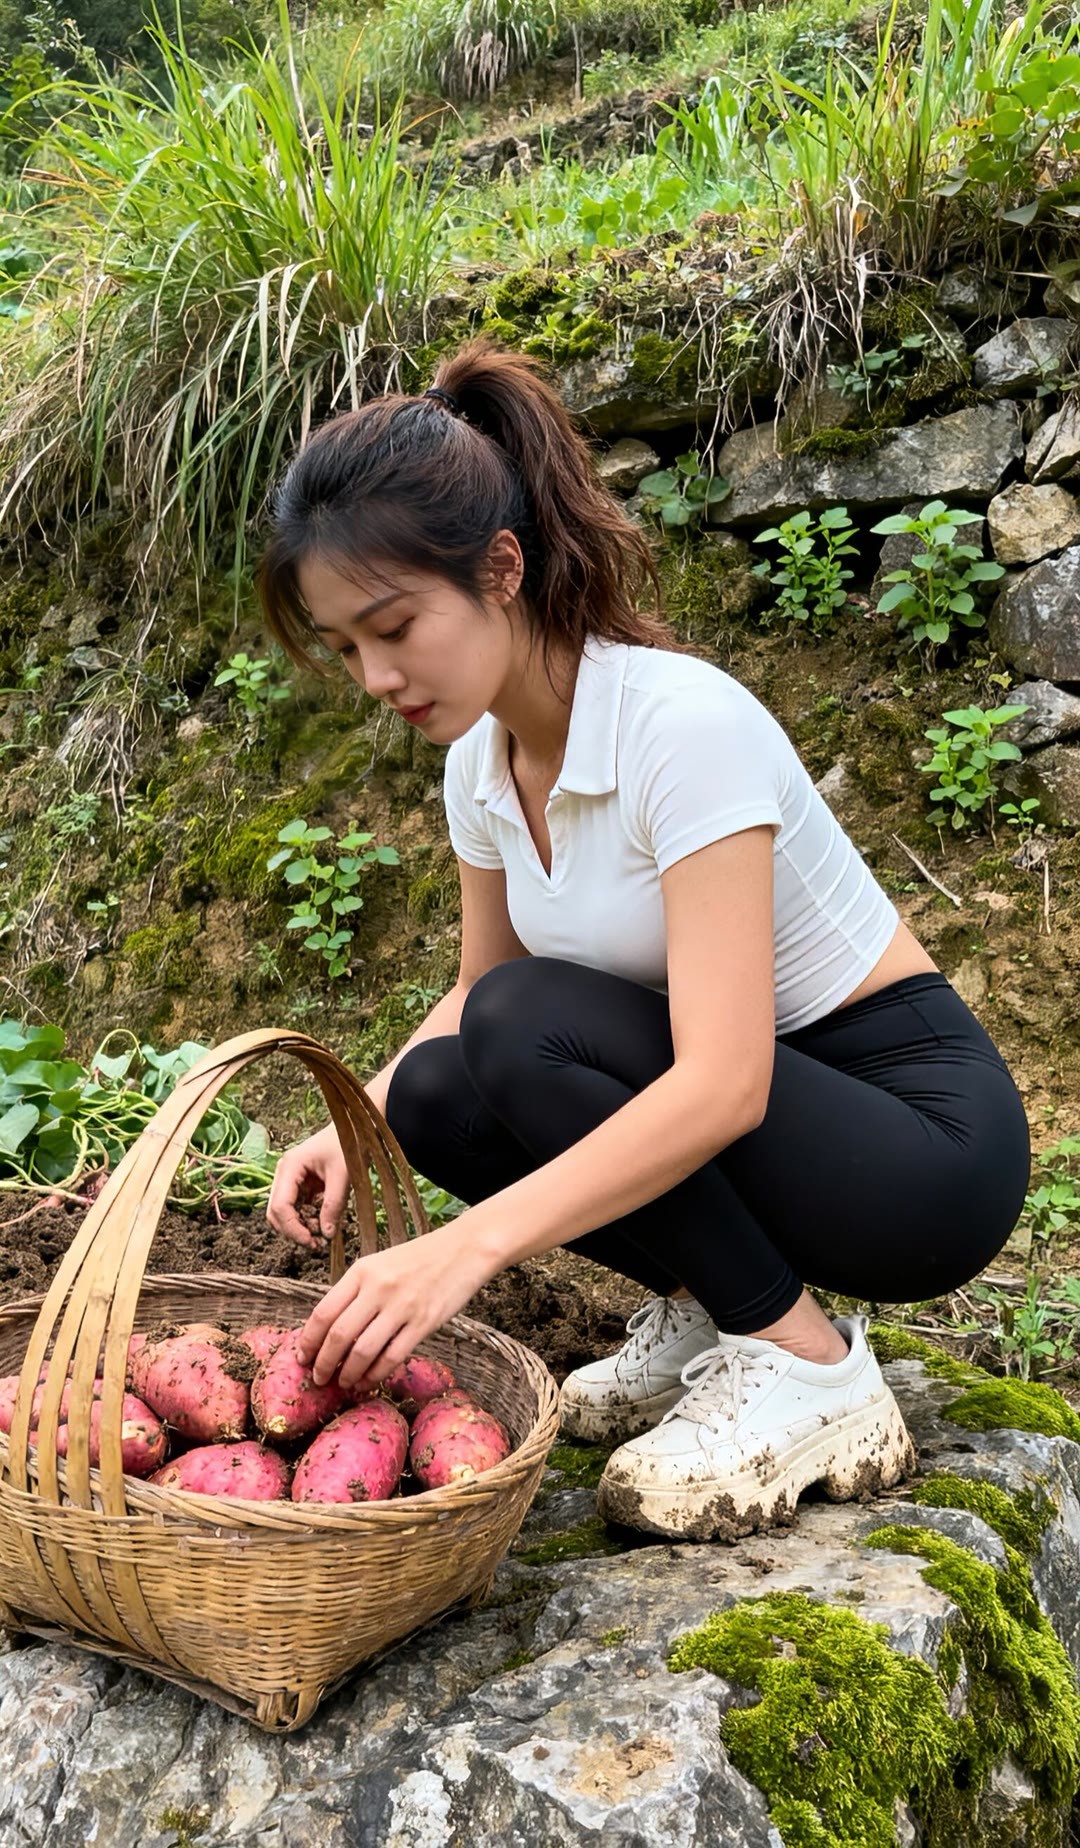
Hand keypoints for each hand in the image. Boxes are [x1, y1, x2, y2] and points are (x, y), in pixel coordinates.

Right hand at [267, 1122, 350, 1248]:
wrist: (353, 1128)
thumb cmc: (348, 1145)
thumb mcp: (344, 1176)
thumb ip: (333, 1205)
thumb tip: (326, 1235)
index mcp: (290, 1166)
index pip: (280, 1206)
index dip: (293, 1229)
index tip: (313, 1241)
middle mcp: (283, 1173)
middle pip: (275, 1212)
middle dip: (293, 1231)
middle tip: (317, 1244)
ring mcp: (288, 1179)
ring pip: (281, 1213)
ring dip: (297, 1228)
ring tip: (319, 1237)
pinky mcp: (297, 1184)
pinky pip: (294, 1208)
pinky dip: (303, 1220)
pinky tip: (320, 1224)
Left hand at [297, 1216, 498, 1391]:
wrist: (465, 1249)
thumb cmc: (420, 1258)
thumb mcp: (380, 1264)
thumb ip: (356, 1291)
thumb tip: (331, 1329)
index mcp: (361, 1271)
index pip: (323, 1312)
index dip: (308, 1341)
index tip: (302, 1357)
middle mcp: (377, 1288)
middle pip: (338, 1335)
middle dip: (323, 1364)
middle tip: (318, 1378)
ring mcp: (401, 1306)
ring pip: (362, 1351)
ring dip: (347, 1374)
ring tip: (343, 1383)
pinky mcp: (424, 1323)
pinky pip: (392, 1357)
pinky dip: (375, 1374)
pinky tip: (368, 1381)